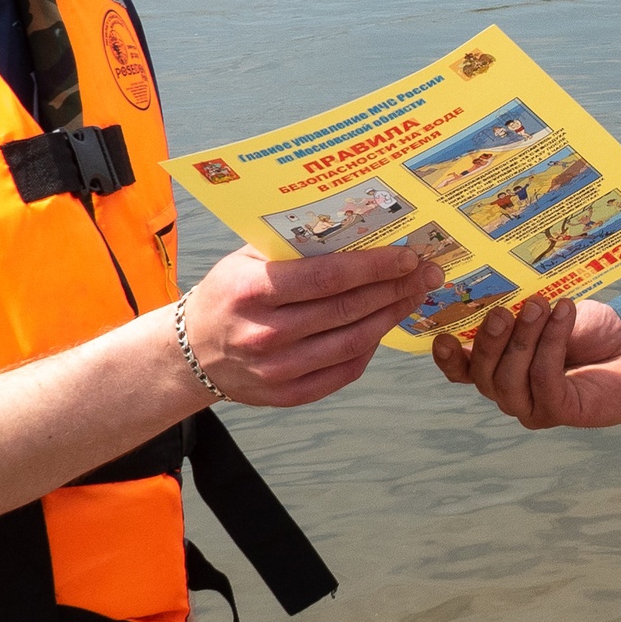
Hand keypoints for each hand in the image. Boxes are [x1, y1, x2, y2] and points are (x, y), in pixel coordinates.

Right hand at [180, 244, 440, 407]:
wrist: (192, 350)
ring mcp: (276, 370)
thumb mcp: (247, 258)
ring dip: (392, 316)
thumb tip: (359, 226)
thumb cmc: (229, 292)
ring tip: (415, 295)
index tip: (407, 255)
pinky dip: (370, 348)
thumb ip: (294, 246)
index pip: (327, 277)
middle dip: (395, 288)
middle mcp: (263, 333)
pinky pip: (344, 372)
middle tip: (428, 272)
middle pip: (347, 310)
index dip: (374, 266)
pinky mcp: (287, 395)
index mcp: (252, 291)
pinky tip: (385, 326)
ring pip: (353, 342)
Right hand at [431, 295, 620, 429]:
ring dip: (524, 339)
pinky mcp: (560, 411)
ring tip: (539, 305)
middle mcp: (509, 392)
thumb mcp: (546, 311)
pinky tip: (565, 313)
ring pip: (510, 379)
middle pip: (483, 375)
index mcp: (497, 367)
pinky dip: (552, 342)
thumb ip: (517, 309)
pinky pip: (545, 378)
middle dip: (490, 341)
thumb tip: (496, 288)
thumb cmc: (587, 329)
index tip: (441, 337)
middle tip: (503, 310)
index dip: (447, 360)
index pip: (462, 370)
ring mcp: (532, 407)